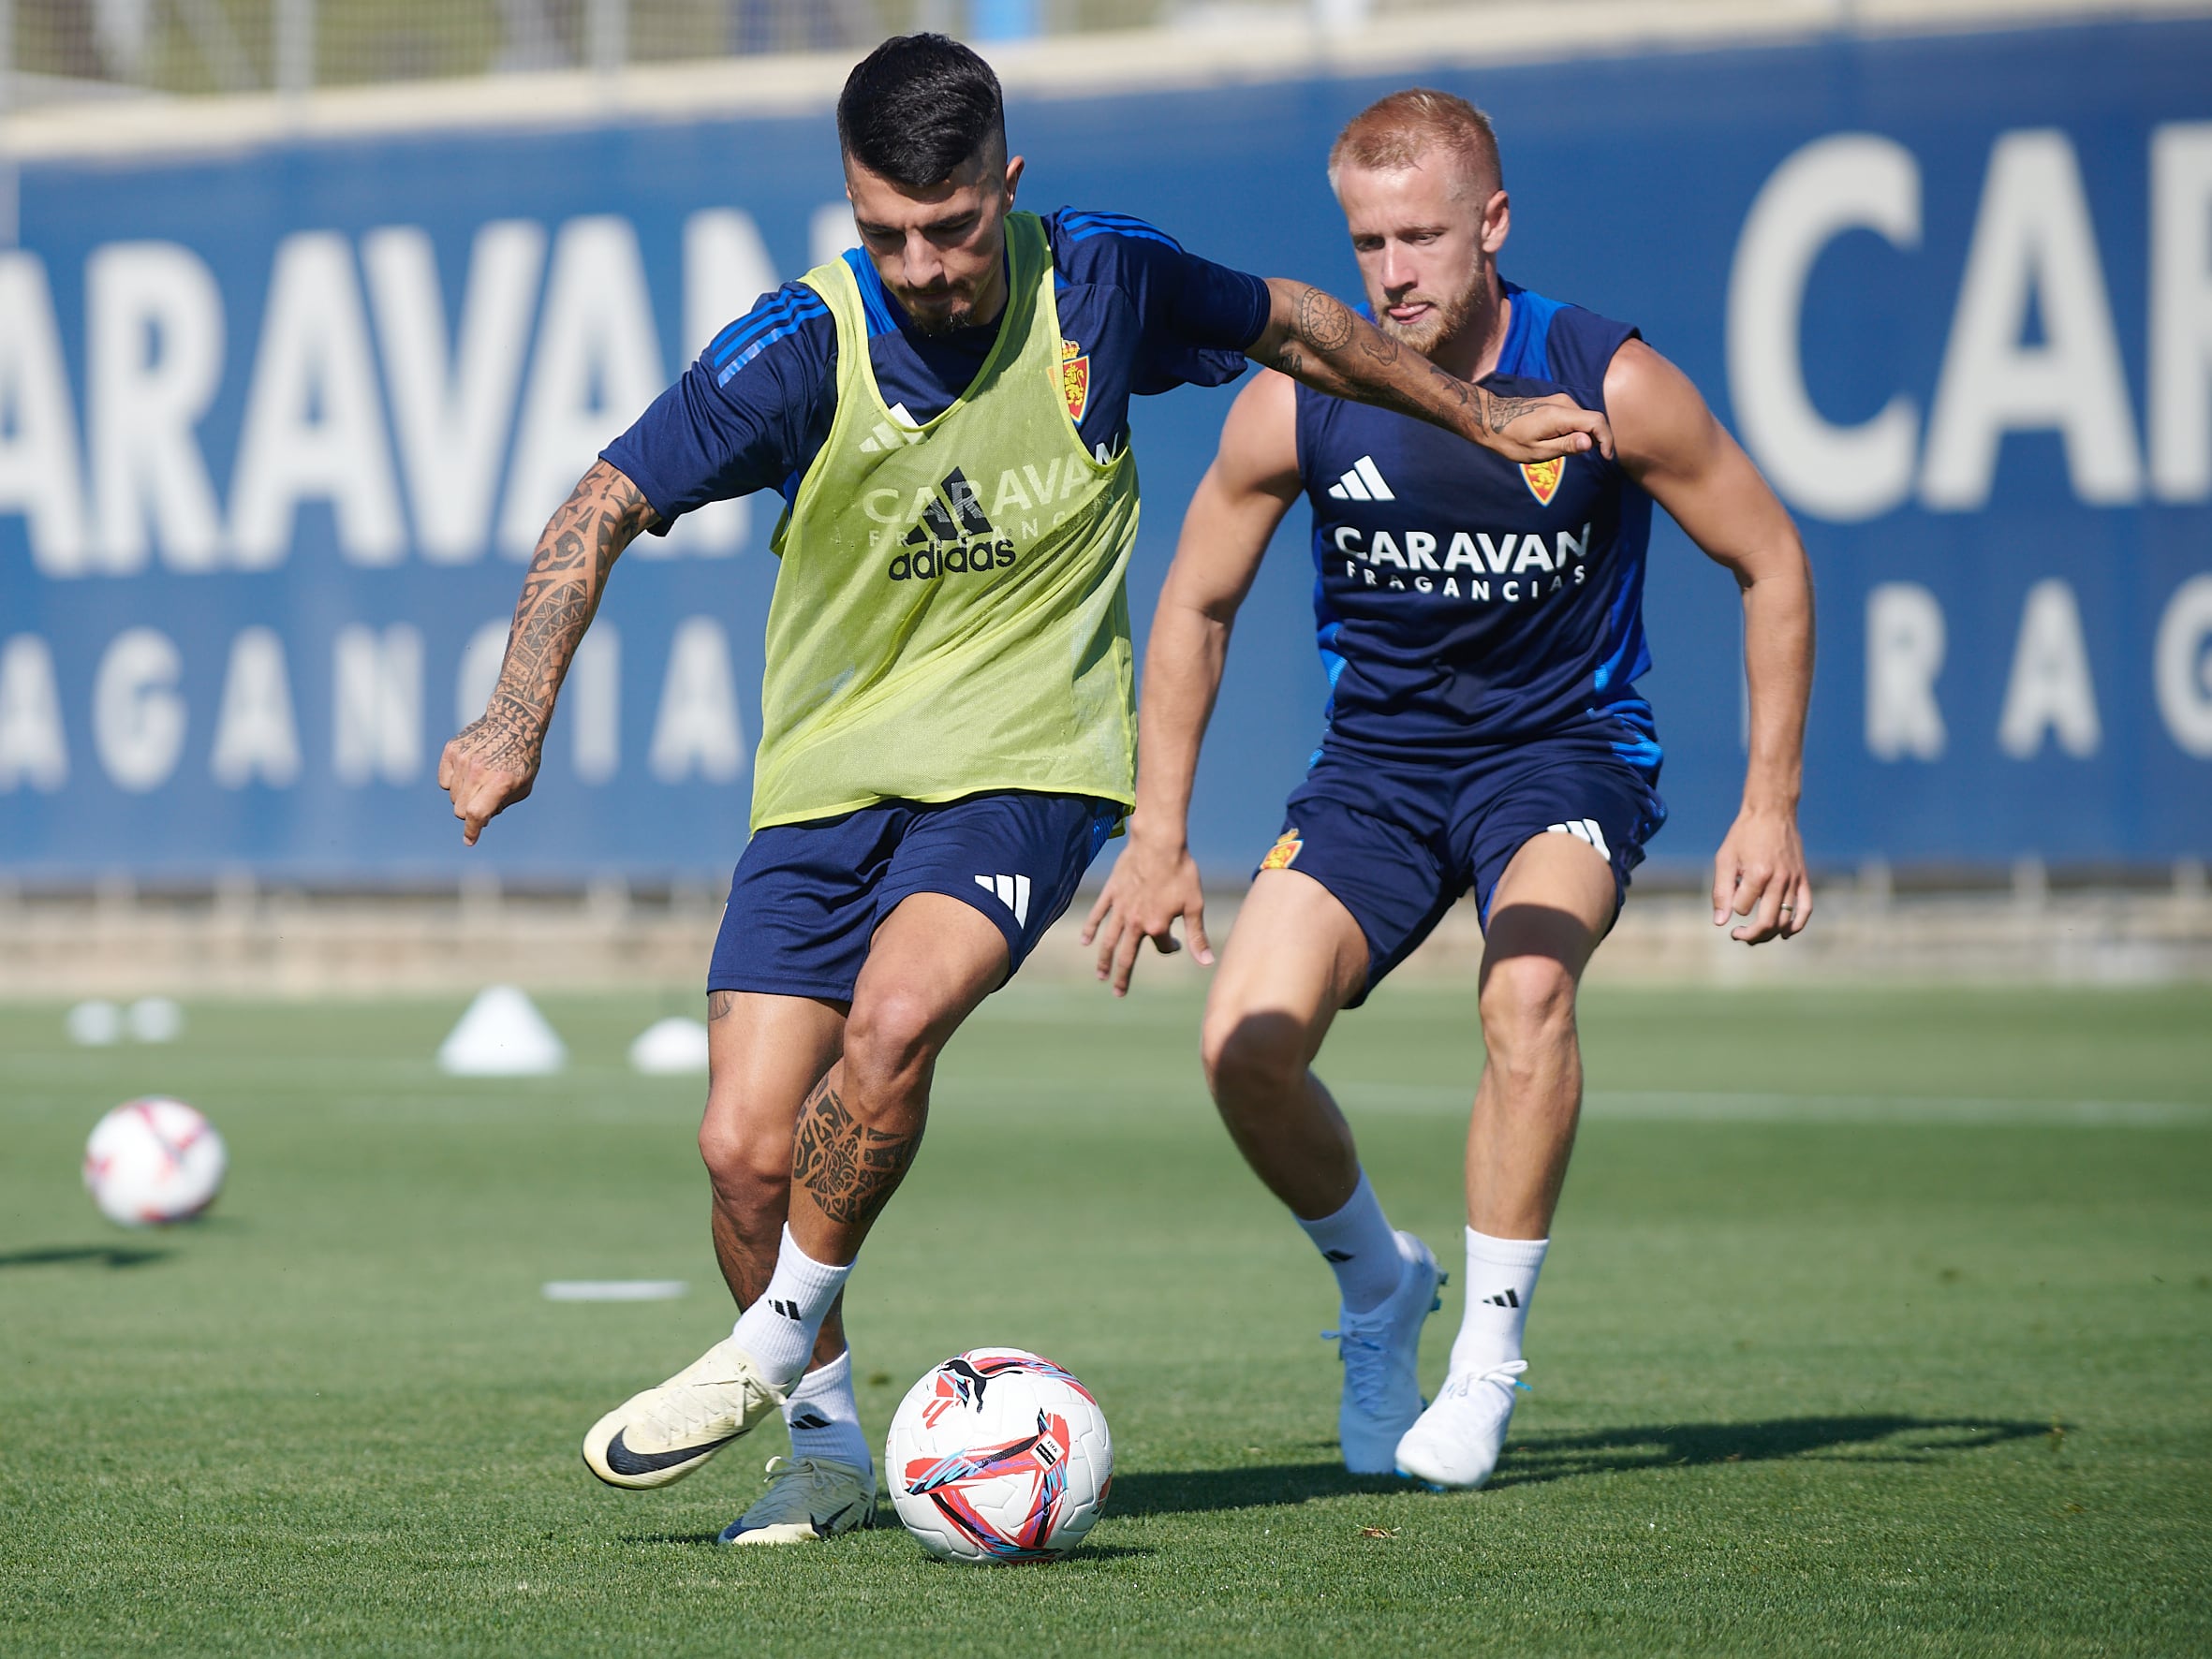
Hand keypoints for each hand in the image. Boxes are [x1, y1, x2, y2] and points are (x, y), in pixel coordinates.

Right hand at [437, 708, 542, 845]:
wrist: (514, 721)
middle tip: (483, 804)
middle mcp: (479, 771)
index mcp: (500, 782)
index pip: (476, 814)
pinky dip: (454, 782)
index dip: (472, 830)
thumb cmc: (522, 758)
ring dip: (465, 796)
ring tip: (481, 781)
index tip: (470, 840)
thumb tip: (480, 821)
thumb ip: (501, 805)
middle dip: (471, 814)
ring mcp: (463, 760)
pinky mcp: (451, 751)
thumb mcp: (523, 786)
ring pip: (453, 796)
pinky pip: (444, 780)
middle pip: (461, 810)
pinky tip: (469, 772)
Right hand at [1080, 823, 1213, 996]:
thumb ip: (1197, 936)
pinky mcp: (1111, 893)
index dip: (1172, 946)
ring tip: (1101, 975)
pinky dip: (1091, 928)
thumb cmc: (1181, 871)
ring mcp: (1120, 908)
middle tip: (1118, 992)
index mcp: (1157, 926)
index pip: (1163, 947)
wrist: (1159, 843)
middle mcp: (1135, 922)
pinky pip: (1098, 915)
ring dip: (1104, 960)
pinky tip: (1086, 941)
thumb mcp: (1194, 905)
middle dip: (1123, 976)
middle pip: (1127, 955)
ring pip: (1109, 940)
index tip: (1177, 942)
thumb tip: (1207, 963)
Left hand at [1480, 389, 1615, 463]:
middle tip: (1585, 457)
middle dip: (1596, 440)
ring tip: (1561, 449)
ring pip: (1585, 419)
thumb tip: (1590, 443)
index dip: (1607, 439)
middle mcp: (1563, 403)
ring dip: (1584, 436)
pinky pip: (1576, 417)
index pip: (1596, 421)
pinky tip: (1559, 441)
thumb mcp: (1537, 451)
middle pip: (1593, 420)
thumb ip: (1565, 446)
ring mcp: (1560, 400)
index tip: (1606, 457)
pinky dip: (1576, 430)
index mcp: (1559, 415)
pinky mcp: (1557, 402)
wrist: (1491, 419)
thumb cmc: (1510, 439)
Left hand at [1711, 802, 1810, 943]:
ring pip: (1785, 919)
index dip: (1732, 909)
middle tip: (1737, 935)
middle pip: (1767, 922)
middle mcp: (1779, 880)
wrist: (1771, 812)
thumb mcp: (1725, 859)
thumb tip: (1720, 922)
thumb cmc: (1744, 834)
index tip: (1727, 900)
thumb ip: (1721, 891)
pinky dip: (1797, 924)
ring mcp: (1794, 880)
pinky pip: (1806, 908)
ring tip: (1754, 934)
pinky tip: (1786, 933)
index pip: (1743, 908)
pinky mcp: (1803, 878)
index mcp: (1758, 874)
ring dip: (1769, 933)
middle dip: (1750, 935)